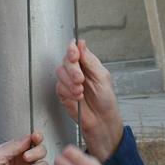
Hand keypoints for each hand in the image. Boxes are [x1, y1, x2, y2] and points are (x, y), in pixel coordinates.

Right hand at [55, 40, 123, 161]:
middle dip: (72, 69)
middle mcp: (77, 70)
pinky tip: (77, 97)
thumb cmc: (106, 99)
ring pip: (60, 72)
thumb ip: (90, 60)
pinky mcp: (63, 93)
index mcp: (87, 63)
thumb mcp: (102, 76)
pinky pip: (59, 87)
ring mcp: (69, 81)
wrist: (102, 120)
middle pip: (66, 60)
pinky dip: (68, 92)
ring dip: (70, 82)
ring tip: (80, 90)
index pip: (75, 50)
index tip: (74, 55)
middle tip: (80, 79)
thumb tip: (81, 44)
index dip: (72, 50)